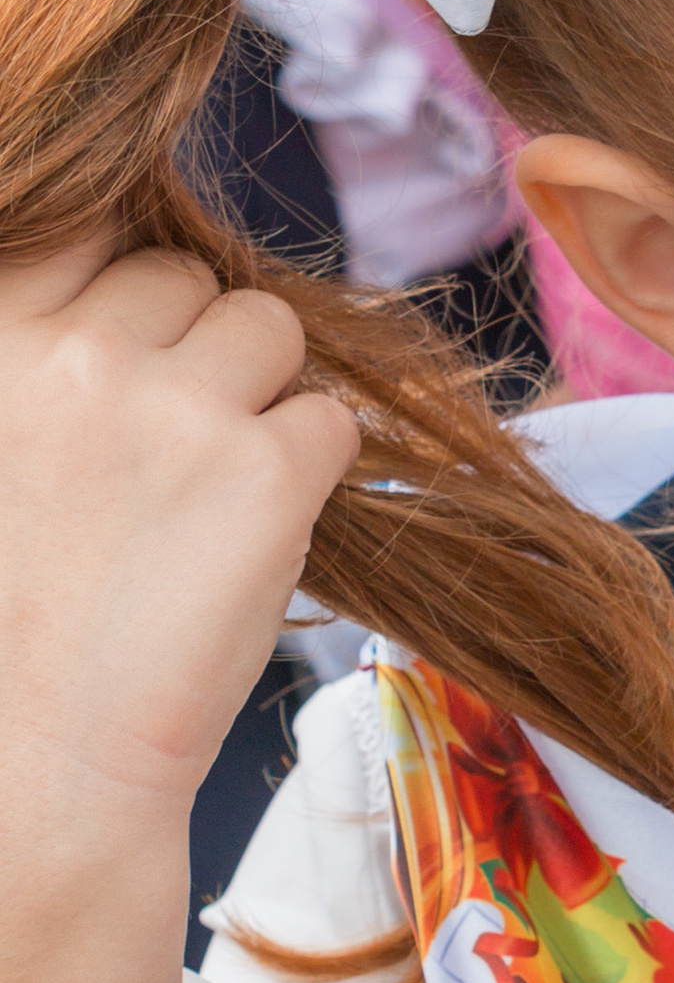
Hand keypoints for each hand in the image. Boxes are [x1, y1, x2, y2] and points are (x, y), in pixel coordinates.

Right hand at [0, 243, 355, 851]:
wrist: (36, 756)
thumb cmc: (13, 609)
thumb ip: (44, 357)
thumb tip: (142, 282)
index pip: (92, 226)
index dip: (127, 293)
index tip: (126, 361)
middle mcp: (76, 351)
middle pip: (190, 278)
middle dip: (197, 351)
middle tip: (169, 460)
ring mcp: (175, 406)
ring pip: (273, 331)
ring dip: (263, 399)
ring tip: (212, 496)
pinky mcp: (265, 472)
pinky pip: (332, 422)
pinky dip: (311, 474)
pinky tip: (254, 536)